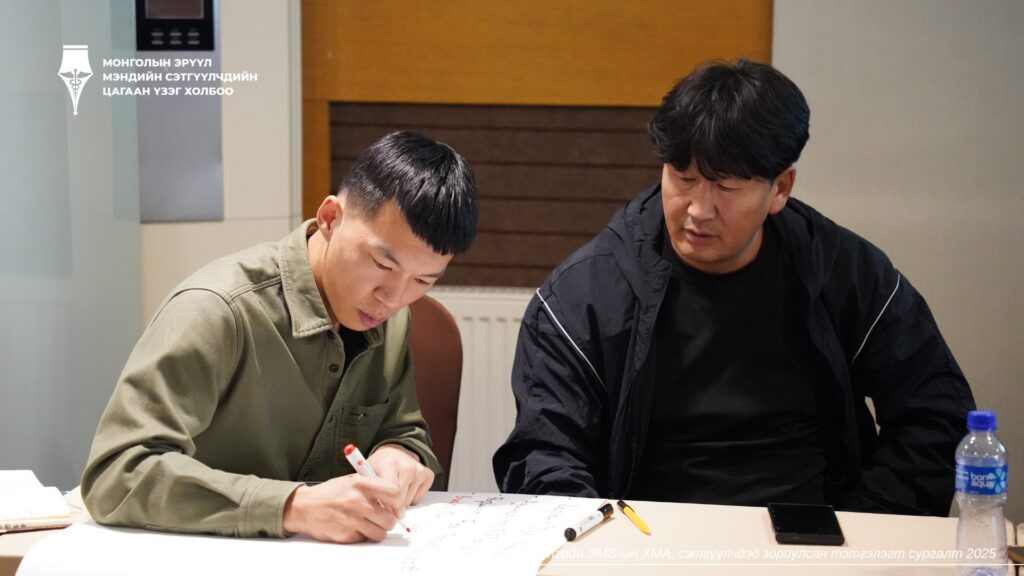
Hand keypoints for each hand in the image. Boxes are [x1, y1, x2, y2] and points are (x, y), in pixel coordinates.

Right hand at [282, 475, 401, 542]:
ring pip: (380, 533)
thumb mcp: (351, 480)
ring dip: (377, 531)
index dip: (398, 504)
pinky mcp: (346, 534)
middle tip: (383, 519)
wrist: (304, 506)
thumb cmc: (330, 493)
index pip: (394, 494)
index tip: (396, 508)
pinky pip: (364, 539)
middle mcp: (358, 501)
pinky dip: (362, 535)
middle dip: (389, 521)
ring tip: (369, 524)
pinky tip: (354, 527)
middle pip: (390, 519)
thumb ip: (372, 487)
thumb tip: (394, 498)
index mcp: (361, 484)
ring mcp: (352, 520)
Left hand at [367, 444, 433, 509]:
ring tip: (395, 490)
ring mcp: (419, 470)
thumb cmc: (378, 467)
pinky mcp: (428, 475)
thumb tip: (377, 512)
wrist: (393, 453)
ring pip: (409, 501)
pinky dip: (411, 499)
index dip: (388, 507)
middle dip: (393, 506)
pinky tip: (405, 488)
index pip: (393, 493)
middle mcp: (407, 466)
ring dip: (401, 502)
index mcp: (389, 464)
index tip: (384, 512)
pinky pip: (418, 499)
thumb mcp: (367, 475)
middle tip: (386, 500)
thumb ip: (370, 491)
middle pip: (402, 500)